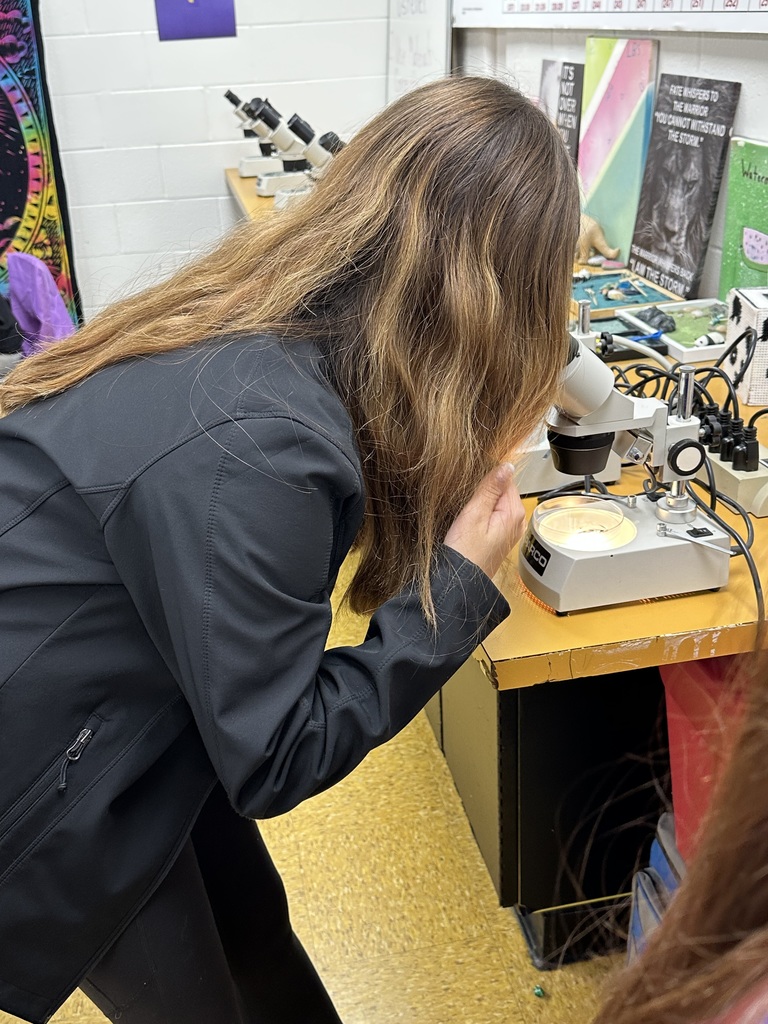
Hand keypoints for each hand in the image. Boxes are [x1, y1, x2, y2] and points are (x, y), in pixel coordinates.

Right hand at [443, 463, 525, 579]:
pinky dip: (481, 513)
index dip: (487, 477)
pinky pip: (492, 515)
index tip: (473, 485)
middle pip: (502, 490)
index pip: (506, 478)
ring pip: (496, 502)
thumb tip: (506, 466)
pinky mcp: (498, 536)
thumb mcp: (475, 513)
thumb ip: (491, 487)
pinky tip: (470, 520)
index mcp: (514, 512)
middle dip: (484, 490)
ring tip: (468, 513)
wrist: (460, 581)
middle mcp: (516, 521)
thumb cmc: (466, 553)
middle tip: (468, 502)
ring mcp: (508, 530)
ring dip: (481, 502)